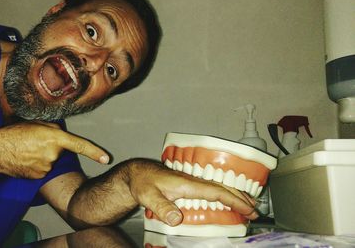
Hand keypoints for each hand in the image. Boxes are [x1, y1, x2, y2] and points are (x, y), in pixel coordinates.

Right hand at [0, 122, 108, 177]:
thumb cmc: (13, 134)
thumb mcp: (35, 124)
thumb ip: (53, 129)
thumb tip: (60, 134)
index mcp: (54, 137)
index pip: (79, 144)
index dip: (94, 152)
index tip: (105, 158)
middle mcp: (53, 154)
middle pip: (60, 150)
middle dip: (51, 146)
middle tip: (34, 141)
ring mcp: (46, 167)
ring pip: (50, 160)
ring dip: (42, 155)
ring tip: (26, 149)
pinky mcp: (38, 176)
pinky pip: (42, 169)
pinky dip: (36, 164)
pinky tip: (24, 158)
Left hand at [126, 159, 257, 225]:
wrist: (135, 173)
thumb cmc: (142, 183)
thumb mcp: (148, 196)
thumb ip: (161, 207)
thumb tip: (176, 219)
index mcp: (188, 183)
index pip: (217, 191)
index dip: (234, 200)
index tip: (248, 209)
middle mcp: (193, 181)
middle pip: (223, 188)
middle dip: (241, 198)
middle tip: (255, 211)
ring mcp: (191, 182)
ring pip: (219, 187)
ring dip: (235, 195)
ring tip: (249, 206)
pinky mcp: (188, 185)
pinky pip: (211, 189)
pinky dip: (224, 194)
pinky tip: (227, 201)